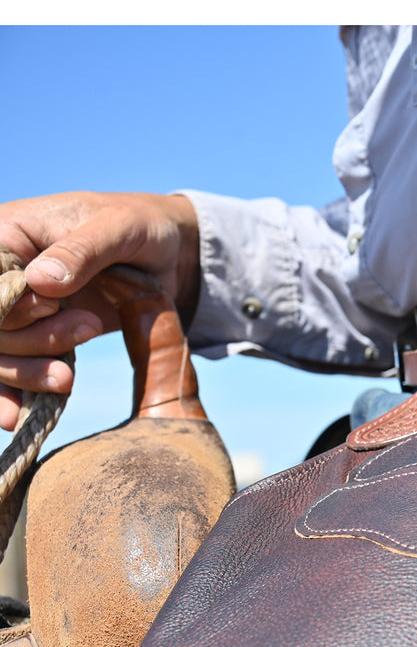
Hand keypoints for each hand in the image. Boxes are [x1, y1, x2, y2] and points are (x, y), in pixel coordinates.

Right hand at [0, 191, 199, 430]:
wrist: (169, 252)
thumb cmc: (141, 225)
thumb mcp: (117, 228)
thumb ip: (80, 251)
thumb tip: (39, 282)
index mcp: (6, 234)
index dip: (7, 306)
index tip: (48, 307)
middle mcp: (2, 274)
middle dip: (29, 340)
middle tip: (87, 328)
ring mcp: (17, 308)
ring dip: (27, 372)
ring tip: (69, 378)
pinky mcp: (38, 334)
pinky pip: (12, 368)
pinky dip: (12, 393)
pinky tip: (12, 420)